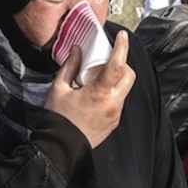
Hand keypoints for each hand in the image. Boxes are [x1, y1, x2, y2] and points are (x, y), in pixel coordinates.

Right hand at [44, 30, 135, 148]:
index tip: (122, 36)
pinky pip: (118, 102)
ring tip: (96, 80)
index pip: (117, 64)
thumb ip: (70, 66)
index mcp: (99, 93)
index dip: (122, 47)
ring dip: (116, 80)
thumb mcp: (58, 89)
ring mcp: (115, 115)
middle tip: (106, 61)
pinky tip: (95, 96)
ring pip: (125, 89)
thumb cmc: (58, 120)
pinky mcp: (113, 123)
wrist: (61, 150)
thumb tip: (77, 51)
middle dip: (122, 64)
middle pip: (129, 75)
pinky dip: (111, 93)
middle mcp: (112, 104)